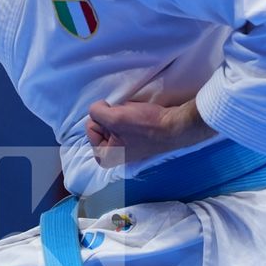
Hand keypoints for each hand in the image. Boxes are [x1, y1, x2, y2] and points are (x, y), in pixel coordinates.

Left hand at [86, 97, 215, 168]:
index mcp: (105, 157)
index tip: (119, 120)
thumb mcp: (115, 117)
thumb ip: (96, 112)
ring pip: (112, 121)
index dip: (102, 118)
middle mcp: (114, 155)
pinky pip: (123, 122)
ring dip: (120, 113)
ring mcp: (125, 147)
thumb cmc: (145, 126)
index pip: (90, 127)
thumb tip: (97, 108)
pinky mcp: (136, 138)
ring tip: (135, 115)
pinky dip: (129, 115)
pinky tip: (139, 116)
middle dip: (112, 116)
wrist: (174, 126)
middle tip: (128, 116)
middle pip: (101, 125)